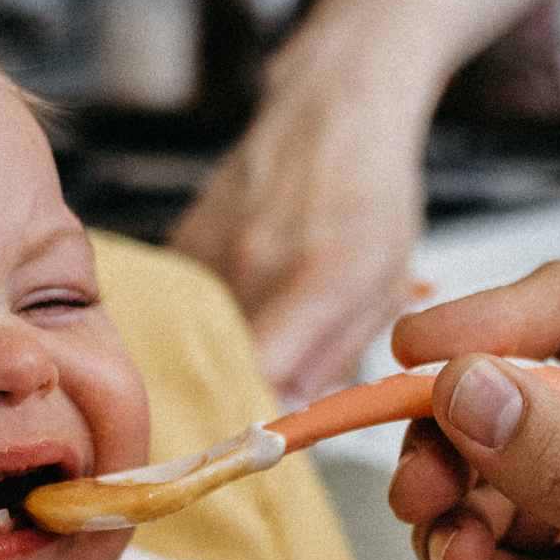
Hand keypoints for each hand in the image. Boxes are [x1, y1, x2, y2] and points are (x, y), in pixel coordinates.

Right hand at [169, 79, 426, 403]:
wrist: (334, 105)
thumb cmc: (371, 191)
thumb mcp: (384, 279)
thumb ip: (337, 352)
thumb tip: (288, 412)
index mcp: (318, 275)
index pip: (261, 377)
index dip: (251, 424)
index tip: (248, 454)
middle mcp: (254, 261)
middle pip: (216, 367)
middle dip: (223, 406)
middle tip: (233, 429)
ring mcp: (210, 246)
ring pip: (190, 339)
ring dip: (206, 367)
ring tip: (231, 374)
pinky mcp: (181, 239)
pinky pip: (175, 307)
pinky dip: (191, 328)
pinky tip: (219, 326)